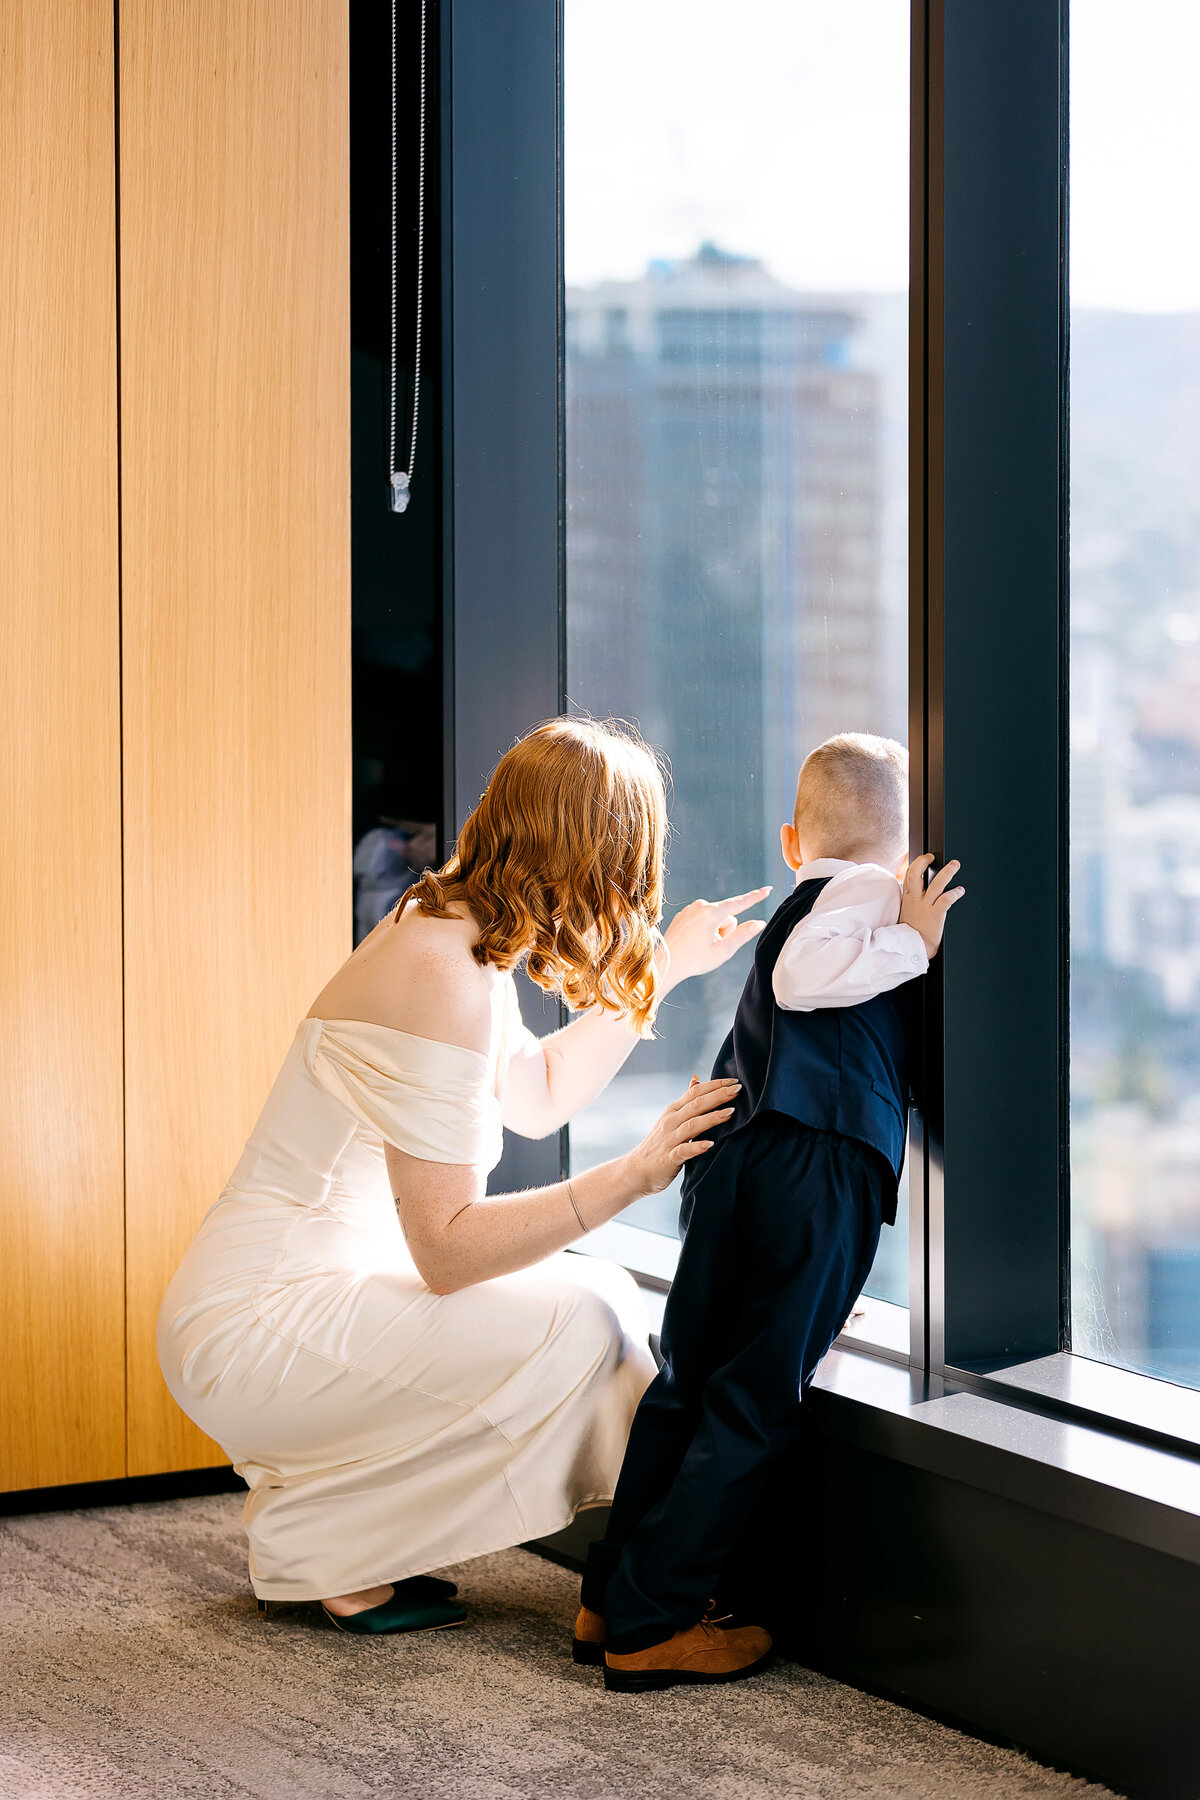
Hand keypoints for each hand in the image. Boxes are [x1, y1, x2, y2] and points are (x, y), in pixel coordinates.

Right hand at [624, 1078, 740, 1194]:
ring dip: (711, 1118)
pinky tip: (710, 1144)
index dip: (715, 1085)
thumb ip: (686, 1101)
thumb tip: (697, 1079)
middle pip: (696, 1104)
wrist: (636, 1171)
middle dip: (718, 1096)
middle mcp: (670, 1122)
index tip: (734, 1081)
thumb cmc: (658, 1144)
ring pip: (692, 1125)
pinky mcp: (669, 1158)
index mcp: (673, 1110)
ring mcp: (669, 1140)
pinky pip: (684, 1150)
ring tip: (730, 1113)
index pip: (695, 1092)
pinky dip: (697, 1146)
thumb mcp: (671, 1118)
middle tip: (738, 1090)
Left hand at [656, 888, 770, 993]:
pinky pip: (703, 918)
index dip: (755, 897)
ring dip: (714, 930)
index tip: (767, 889)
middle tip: (712, 946)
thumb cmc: (694, 961)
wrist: (666, 963)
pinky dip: (703, 928)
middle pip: (727, 916)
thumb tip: (759, 923)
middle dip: (726, 930)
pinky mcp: (685, 913)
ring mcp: (691, 908)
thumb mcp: (722, 951)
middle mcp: (701, 906)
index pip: (740, 903)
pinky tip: (693, 940)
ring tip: (700, 944)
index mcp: (711, 913)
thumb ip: (743, 935)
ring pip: (715, 917)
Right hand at [899, 854, 964, 957]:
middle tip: (932, 857)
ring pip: (935, 884)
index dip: (916, 863)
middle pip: (915, 874)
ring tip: (955, 865)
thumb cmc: (912, 930)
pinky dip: (955, 893)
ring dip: (947, 873)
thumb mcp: (906, 911)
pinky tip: (960, 890)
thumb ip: (912, 899)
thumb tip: (919, 890)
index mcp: (908, 897)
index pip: (908, 875)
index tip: (925, 858)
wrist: (914, 947)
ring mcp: (925, 906)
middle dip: (923, 862)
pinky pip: (946, 900)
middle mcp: (916, 899)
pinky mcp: (935, 915)